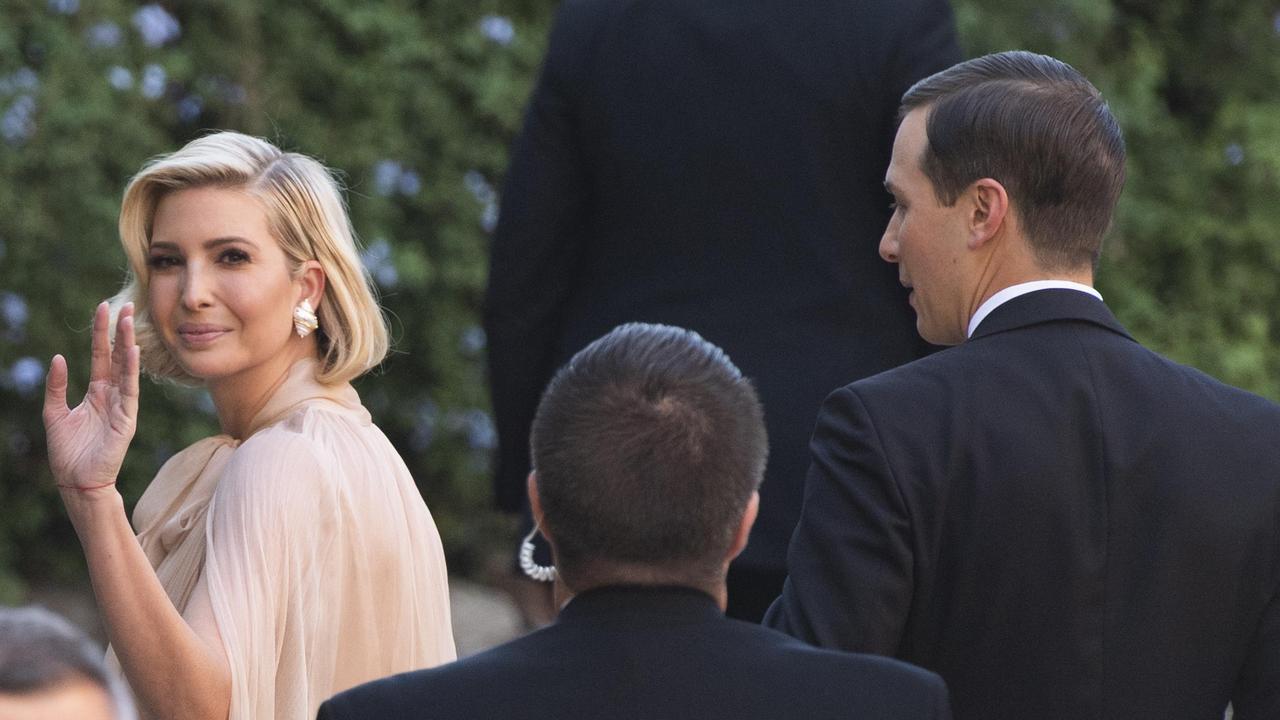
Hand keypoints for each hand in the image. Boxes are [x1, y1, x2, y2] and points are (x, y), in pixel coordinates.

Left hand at [44, 301, 140, 492]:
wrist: (77, 481)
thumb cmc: (67, 453)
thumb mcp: (54, 413)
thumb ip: (56, 386)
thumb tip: (59, 357)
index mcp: (96, 393)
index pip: (102, 356)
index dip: (101, 333)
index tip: (103, 309)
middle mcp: (113, 395)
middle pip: (118, 356)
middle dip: (119, 331)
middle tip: (123, 306)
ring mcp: (122, 405)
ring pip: (127, 368)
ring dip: (128, 344)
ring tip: (128, 320)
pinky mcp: (127, 418)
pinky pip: (130, 389)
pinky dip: (131, 370)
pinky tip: (131, 351)